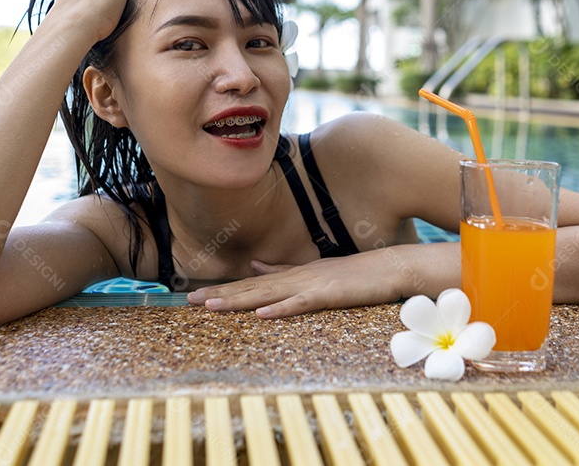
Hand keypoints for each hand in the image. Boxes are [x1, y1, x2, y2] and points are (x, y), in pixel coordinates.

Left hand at [186, 255, 405, 318]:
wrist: (388, 267)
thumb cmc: (354, 274)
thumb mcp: (313, 272)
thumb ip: (283, 270)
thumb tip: (255, 265)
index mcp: (291, 275)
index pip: (251, 284)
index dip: (224, 289)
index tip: (196, 296)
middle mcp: (295, 277)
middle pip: (252, 287)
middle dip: (221, 294)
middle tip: (190, 301)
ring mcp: (311, 283)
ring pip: (269, 293)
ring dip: (240, 300)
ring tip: (213, 306)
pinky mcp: (328, 293)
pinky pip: (301, 302)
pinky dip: (281, 308)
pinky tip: (262, 314)